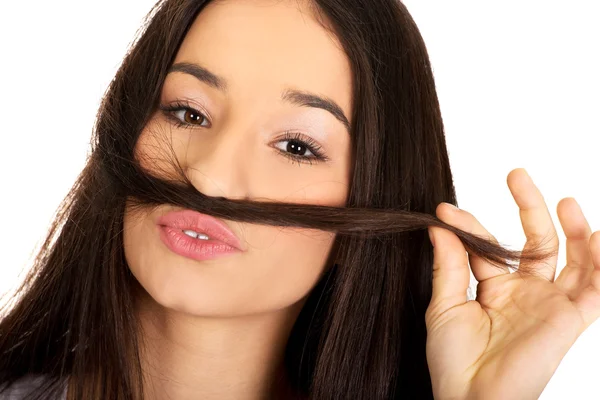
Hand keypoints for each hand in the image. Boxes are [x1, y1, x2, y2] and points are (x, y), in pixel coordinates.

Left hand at [425, 168, 599, 399]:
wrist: (470, 399)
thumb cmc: (454, 361)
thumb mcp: (444, 306)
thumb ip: (449, 265)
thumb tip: (440, 225)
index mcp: (494, 289)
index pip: (487, 246)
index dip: (469, 226)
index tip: (444, 211)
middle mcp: (525, 293)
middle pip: (536, 242)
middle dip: (529, 207)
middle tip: (516, 174)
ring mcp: (549, 305)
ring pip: (573, 259)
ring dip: (574, 229)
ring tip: (565, 200)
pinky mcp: (570, 320)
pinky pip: (596, 288)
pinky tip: (597, 236)